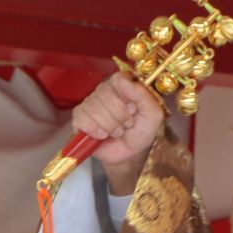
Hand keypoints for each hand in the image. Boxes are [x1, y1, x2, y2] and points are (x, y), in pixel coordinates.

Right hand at [72, 72, 166, 195]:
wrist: (130, 154)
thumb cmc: (141, 131)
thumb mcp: (152, 115)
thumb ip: (143, 96)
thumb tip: (124, 81)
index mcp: (122, 85)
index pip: (118, 78)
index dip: (126, 96)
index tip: (134, 110)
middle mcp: (104, 91)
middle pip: (105, 94)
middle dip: (120, 116)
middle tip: (127, 125)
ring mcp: (89, 104)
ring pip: (94, 108)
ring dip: (110, 126)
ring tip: (117, 131)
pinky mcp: (79, 118)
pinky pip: (82, 119)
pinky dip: (96, 131)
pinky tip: (103, 135)